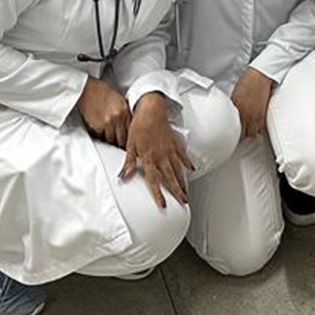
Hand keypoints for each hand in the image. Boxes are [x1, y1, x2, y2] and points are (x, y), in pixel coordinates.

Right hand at [76, 77, 131, 145]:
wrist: (88, 88)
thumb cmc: (103, 92)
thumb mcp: (119, 100)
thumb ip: (125, 113)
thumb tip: (130, 126)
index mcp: (125, 111)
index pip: (131, 131)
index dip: (130, 139)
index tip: (129, 143)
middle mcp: (117, 118)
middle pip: (122, 139)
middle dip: (120, 143)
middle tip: (119, 145)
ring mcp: (107, 122)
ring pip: (111, 140)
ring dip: (110, 140)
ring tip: (109, 138)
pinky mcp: (96, 126)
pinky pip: (100, 136)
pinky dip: (100, 136)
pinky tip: (100, 132)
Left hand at [121, 93, 194, 207]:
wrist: (151, 109)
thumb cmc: (139, 126)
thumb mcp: (130, 145)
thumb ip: (128, 163)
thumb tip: (122, 177)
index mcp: (149, 158)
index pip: (154, 180)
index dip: (158, 194)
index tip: (163, 204)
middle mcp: (161, 156)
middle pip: (170, 178)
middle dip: (177, 192)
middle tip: (183, 203)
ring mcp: (170, 150)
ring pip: (178, 169)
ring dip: (183, 182)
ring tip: (187, 193)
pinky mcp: (175, 143)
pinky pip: (183, 155)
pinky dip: (188, 163)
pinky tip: (192, 169)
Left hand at [231, 67, 274, 139]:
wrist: (259, 75)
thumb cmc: (247, 82)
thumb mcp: (235, 96)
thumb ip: (233, 108)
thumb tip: (230, 115)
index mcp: (237, 110)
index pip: (234, 129)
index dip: (233, 134)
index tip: (231, 136)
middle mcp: (247, 115)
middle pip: (244, 134)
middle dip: (241, 135)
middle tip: (239, 135)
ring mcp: (256, 115)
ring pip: (253, 132)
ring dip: (250, 133)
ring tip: (247, 132)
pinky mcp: (264, 114)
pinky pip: (261, 127)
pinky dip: (258, 129)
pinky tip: (256, 127)